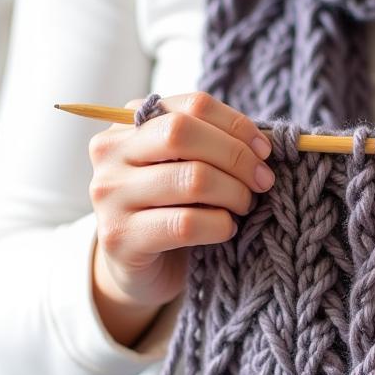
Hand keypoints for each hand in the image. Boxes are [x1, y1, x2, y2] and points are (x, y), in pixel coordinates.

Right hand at [88, 91, 274, 346]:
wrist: (140, 269)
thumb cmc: (173, 209)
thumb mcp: (188, 166)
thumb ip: (214, 145)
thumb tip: (264, 142)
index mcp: (130, 122)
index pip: (192, 105)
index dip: (237, 125)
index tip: (265, 151)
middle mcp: (110, 152)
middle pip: (184, 133)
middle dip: (236, 157)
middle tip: (263, 181)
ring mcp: (110, 194)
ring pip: (191, 179)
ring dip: (234, 194)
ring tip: (244, 206)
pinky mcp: (120, 237)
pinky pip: (186, 224)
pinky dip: (219, 225)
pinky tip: (226, 229)